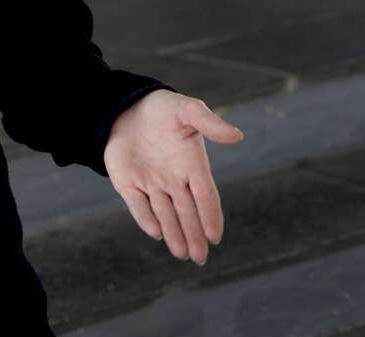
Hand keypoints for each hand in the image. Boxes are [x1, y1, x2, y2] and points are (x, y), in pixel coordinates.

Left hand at [104, 89, 244, 265]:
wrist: (127, 107)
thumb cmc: (163, 109)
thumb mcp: (186, 109)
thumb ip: (210, 123)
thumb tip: (237, 135)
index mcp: (192, 165)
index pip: (205, 195)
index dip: (210, 215)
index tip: (215, 236)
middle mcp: (173, 180)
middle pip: (186, 212)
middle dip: (193, 235)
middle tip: (200, 258)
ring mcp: (151, 183)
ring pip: (165, 214)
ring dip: (174, 233)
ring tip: (183, 254)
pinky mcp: (128, 183)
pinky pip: (138, 204)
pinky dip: (145, 217)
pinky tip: (155, 232)